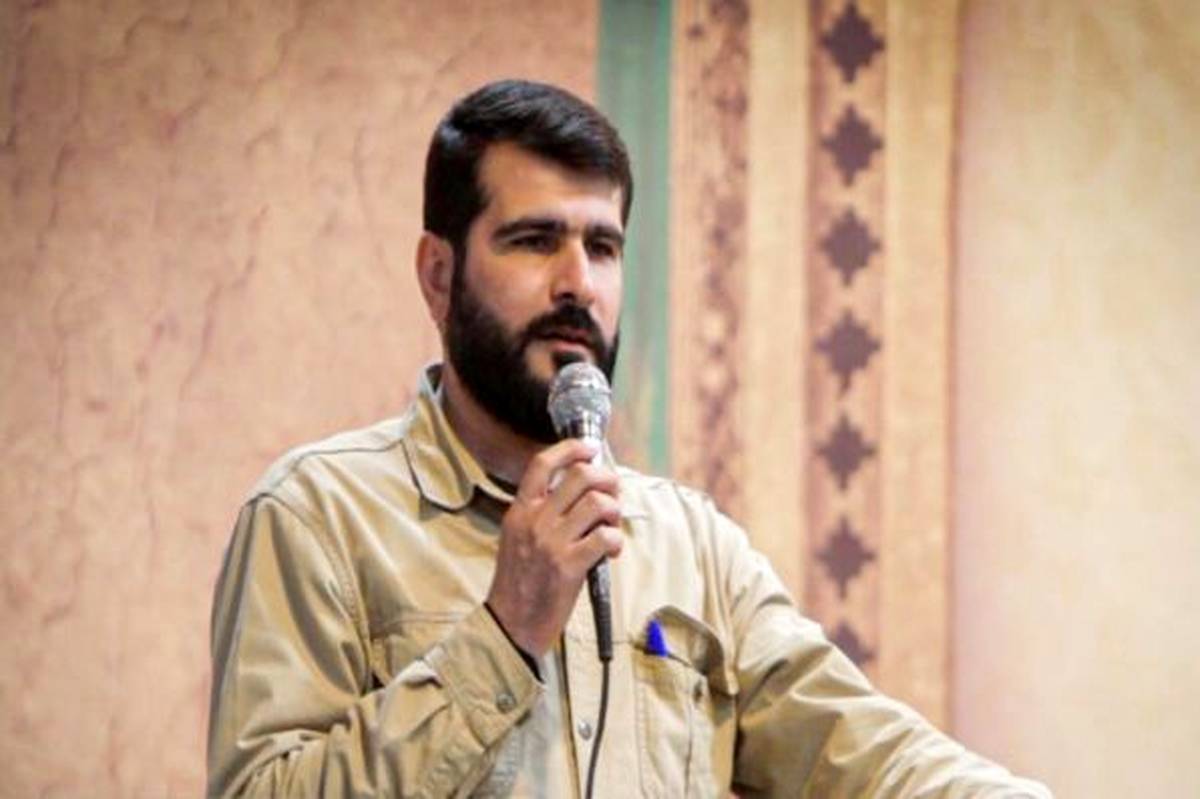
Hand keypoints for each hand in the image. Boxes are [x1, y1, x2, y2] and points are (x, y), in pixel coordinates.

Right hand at [485, 439, 623, 657]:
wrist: (511, 622)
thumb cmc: (519, 581)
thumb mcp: (517, 537)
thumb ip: (541, 513)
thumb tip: (579, 491)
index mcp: (520, 510)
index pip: (542, 463)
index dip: (570, 449)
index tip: (589, 448)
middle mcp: (534, 520)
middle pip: (580, 476)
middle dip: (606, 479)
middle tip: (612, 492)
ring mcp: (551, 542)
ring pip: (597, 503)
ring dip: (614, 511)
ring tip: (611, 525)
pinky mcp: (568, 566)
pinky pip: (605, 538)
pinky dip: (616, 540)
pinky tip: (611, 550)